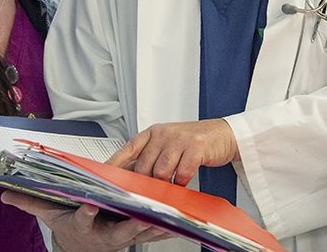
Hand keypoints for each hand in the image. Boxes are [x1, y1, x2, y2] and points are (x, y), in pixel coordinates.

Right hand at [1, 191, 170, 251]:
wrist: (83, 246)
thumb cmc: (71, 225)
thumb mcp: (51, 214)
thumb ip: (31, 203)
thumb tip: (6, 194)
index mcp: (84, 224)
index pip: (83, 218)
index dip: (87, 213)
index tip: (90, 205)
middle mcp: (104, 233)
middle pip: (119, 228)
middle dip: (131, 222)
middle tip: (142, 213)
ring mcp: (122, 237)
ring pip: (140, 231)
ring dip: (154, 223)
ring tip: (167, 213)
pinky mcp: (135, 237)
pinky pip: (153, 233)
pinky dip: (165, 227)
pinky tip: (179, 220)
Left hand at [108, 119, 238, 185]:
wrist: (222, 134)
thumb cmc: (193, 142)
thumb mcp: (167, 143)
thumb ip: (151, 156)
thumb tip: (131, 177)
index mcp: (152, 133)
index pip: (128, 149)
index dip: (115, 164)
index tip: (104, 176)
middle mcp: (163, 134)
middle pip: (144, 165)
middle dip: (144, 183)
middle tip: (147, 193)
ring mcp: (179, 140)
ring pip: (161, 172)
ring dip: (164, 184)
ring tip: (168, 188)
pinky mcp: (195, 148)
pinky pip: (182, 173)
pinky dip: (181, 182)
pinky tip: (183, 182)